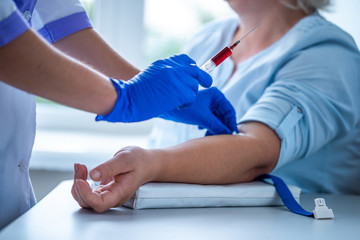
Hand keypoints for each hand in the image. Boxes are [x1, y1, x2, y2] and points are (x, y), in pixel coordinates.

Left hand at [72, 147, 154, 212]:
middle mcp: (113, 197)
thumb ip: (110, 167)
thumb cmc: (139, 161)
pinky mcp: (102, 190)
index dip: (87, 195)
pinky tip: (82, 170)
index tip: (81, 181)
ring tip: (80, 167)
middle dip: (79, 186)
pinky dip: (80, 181)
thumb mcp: (125, 159)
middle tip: (80, 167)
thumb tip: (93, 174)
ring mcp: (107, 195)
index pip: (100, 203)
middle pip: (89, 202)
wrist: (146, 163)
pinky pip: (86, 192)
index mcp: (121, 192)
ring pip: (85, 198)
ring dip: (78, 183)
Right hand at [95, 54, 211, 122]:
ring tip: (176, 101)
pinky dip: (186, 104)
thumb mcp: (152, 75)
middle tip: (207, 84)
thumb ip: (167, 73)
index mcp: (166, 63)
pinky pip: (192, 98)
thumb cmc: (136, 92)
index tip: (194, 73)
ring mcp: (179, 78)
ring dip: (189, 96)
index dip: (192, 67)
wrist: (128, 98)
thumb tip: (181, 78)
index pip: (186, 60)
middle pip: (196, 71)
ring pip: (194, 87)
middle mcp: (174, 67)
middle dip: (204, 78)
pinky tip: (177, 106)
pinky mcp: (181, 92)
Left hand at [159, 87, 237, 134]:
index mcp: (216, 95)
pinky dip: (208, 125)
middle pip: (223, 115)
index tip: (232, 134)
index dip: (231, 123)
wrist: (166, 109)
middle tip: (220, 138)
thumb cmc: (184, 109)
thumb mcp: (203, 118)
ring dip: (215, 127)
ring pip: (216, 118)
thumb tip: (228, 134)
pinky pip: (209, 118)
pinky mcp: (200, 109)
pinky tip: (202, 129)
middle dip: (221, 126)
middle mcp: (212, 98)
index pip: (229, 110)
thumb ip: (217, 126)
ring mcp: (206, 103)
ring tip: (209, 135)